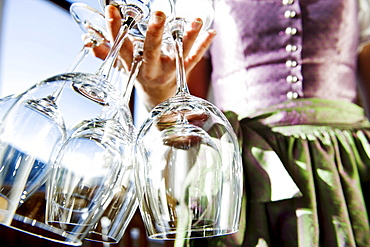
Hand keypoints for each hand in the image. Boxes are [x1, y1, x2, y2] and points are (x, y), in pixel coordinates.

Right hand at [92, 5, 215, 108]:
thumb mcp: (124, 67)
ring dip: (188, 37)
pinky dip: (204, 45)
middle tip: (158, 15)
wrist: (158, 98)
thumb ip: (107, 54)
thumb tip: (89, 42)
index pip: (122, 47)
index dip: (115, 30)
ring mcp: (169, 70)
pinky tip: (212, 33)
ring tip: (196, 20)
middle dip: (154, 34)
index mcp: (133, 65)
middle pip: (151, 51)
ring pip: (179, 53)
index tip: (112, 10)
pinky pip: (195, 58)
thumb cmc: (140, 75)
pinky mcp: (183, 71)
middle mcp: (151, 68)